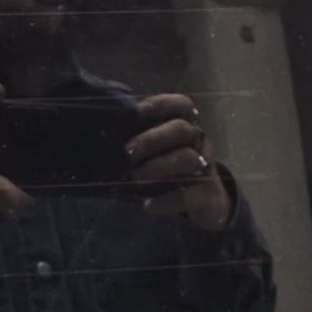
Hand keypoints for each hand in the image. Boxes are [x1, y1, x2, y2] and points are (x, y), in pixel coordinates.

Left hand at [126, 94, 230, 230]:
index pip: (181, 106)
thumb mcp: (153, 154)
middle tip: (128, 152)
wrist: (201, 202)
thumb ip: (138, 145)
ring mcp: (204, 167)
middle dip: (152, 139)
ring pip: (187, 157)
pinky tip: (149, 205)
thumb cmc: (167, 171)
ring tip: (136, 178)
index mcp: (185, 127)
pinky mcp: (206, 194)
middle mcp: (197, 142)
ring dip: (158, 167)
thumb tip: (104, 143)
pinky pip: (187, 194)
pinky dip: (166, 200)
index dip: (160, 105)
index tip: (136, 112)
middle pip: (181, 129)